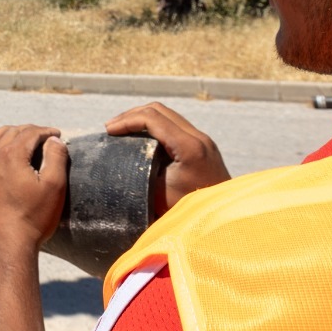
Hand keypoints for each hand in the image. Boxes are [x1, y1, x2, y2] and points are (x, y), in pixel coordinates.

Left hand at [0, 126, 69, 256]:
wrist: (8, 244)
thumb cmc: (34, 217)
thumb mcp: (54, 187)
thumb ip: (56, 157)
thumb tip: (53, 139)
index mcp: (13, 155)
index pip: (30, 133)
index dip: (46, 131)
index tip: (57, 135)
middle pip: (11, 133)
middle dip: (29, 131)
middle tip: (43, 137)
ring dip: (6, 132)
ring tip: (19, 134)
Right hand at [105, 103, 230, 211]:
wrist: (223, 220)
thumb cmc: (189, 210)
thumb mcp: (158, 193)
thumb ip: (141, 170)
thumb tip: (118, 157)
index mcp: (188, 146)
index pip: (152, 118)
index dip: (127, 120)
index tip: (108, 131)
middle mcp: (199, 137)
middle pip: (160, 110)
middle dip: (131, 115)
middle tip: (112, 128)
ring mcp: (203, 139)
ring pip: (168, 115)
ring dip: (143, 119)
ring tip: (123, 130)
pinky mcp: (204, 145)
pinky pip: (175, 125)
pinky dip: (155, 126)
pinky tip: (142, 138)